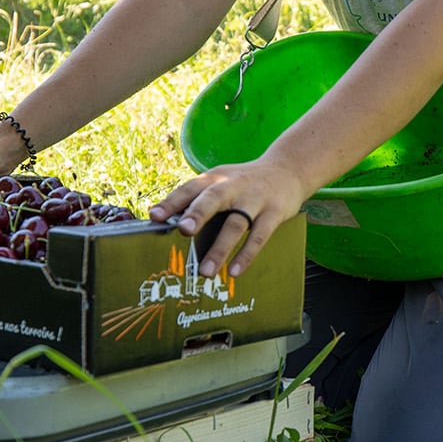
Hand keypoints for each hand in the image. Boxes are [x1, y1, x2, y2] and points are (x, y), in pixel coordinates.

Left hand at [149, 158, 306, 277]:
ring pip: (236, 224)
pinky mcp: (273, 213)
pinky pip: (259, 237)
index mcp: (215, 178)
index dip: (171, 202)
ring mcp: (255, 200)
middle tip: (184, 230)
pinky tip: (234, 271)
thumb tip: (165, 223)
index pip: (190, 188)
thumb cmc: (244, 182)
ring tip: (206, 271)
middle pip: (214, 199)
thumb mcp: (221, 182)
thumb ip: (197, 199)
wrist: (288, 169)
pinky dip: (246, 255)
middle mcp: (233, 186)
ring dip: (220, 248)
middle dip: (198, 214)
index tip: (154, 216)